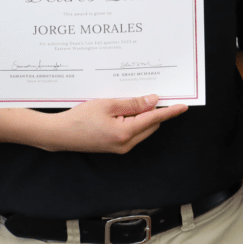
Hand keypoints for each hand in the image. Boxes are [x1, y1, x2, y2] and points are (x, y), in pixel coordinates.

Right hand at [43, 93, 187, 152]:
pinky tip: (127, 111)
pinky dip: (135, 122)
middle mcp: (126, 144)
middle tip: (153, 95)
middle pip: (151, 125)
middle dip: (155, 111)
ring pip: (143, 129)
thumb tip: (153, 101)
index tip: (184, 106)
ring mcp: (121, 148)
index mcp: (125, 133)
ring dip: (144, 116)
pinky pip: (133, 133)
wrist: (59, 134)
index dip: (170, 111)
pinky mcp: (116, 147)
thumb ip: (133, 103)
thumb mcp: (108, 105)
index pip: (154, 119)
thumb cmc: (80, 118)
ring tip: (135, 102)